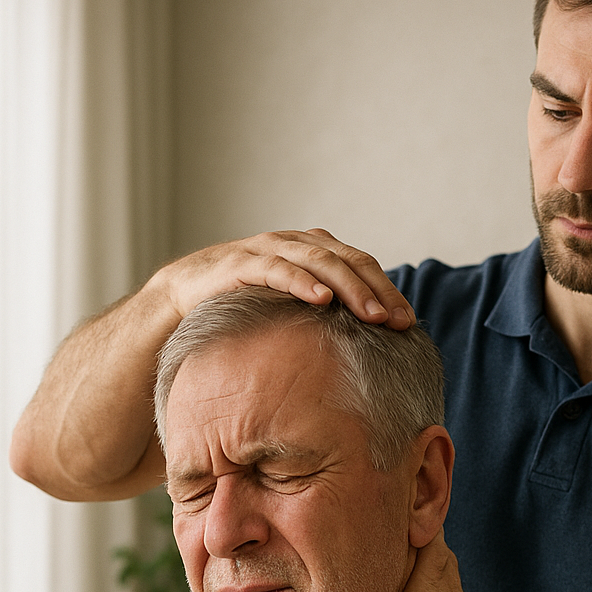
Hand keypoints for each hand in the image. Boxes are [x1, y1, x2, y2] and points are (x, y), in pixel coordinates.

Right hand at [147, 229, 415, 327]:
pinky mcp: (240, 263)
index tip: (409, 323)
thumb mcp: (290, 309)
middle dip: (377, 291)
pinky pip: (277, 269)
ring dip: (350, 288)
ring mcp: (268, 249)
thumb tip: (369, 348)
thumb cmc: (243, 306)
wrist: (182, 297)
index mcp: (312, 250)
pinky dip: (302, 282)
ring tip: (372, 315)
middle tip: (398, 322)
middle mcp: (295, 242)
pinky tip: (322, 300)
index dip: (387, 290)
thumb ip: (324, 315)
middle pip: (348, 260)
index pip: (361, 264)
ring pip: (319, 260)